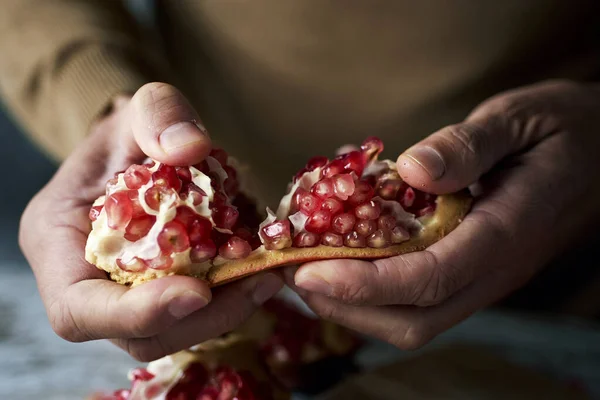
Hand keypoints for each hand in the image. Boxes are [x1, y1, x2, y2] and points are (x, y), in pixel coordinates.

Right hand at [19, 82, 282, 360]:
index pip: (80, 309)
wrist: (143, 148)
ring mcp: (128, 294)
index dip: (137, 313)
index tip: (197, 292)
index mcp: (57, 244)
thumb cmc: (132, 129)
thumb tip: (191, 147)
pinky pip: (196, 312)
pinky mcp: (163, 292)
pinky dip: (231, 296)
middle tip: (258, 281)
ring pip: (174, 330)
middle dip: (201, 318)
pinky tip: (263, 268)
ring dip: (226, 311)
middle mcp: (88, 283)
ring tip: (268, 274)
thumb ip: (159, 115)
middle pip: (138, 334)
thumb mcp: (141, 107)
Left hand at [289, 80, 599, 347]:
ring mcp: (483, 278)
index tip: (309, 269)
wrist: (599, 151)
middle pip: (416, 321)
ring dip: (355, 308)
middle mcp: (494, 271)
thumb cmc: (561, 129)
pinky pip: (419, 302)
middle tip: (296, 275)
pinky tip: (343, 265)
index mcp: (507, 233)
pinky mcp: (471, 272)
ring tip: (308, 274)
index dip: (365, 283)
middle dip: (349, 307)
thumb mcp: (518, 120)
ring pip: (415, 322)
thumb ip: (469, 146)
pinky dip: (373, 295)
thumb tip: (412, 169)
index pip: (430, 279)